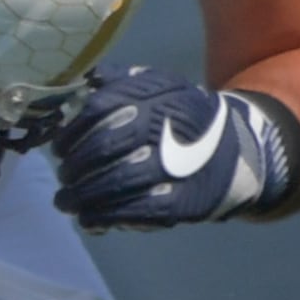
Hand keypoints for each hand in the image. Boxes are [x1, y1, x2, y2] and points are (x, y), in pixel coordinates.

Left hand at [52, 68, 299, 226]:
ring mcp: (179, 165)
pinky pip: (138, 211)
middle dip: (74, 165)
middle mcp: (170, 126)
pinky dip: (107, 217)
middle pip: (106, 146)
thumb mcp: (161, 89)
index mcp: (161, 94)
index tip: (58, 147)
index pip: (100, 108)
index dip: (72, 131)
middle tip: (63, 175)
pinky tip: (90, 219)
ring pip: (118, 180)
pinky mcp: (186, 200)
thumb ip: (122, 83)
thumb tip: (83, 80)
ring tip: (66, 202)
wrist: (241, 151)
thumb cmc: (183, 119)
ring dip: (82, 195)